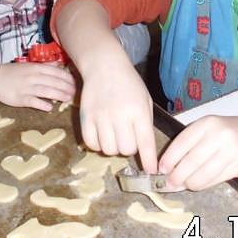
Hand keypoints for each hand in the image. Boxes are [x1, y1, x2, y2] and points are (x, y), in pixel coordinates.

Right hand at [0, 62, 74, 110]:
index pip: (56, 72)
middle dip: (66, 87)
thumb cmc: (14, 72)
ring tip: (68, 99)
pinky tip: (50, 107)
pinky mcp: (20, 99)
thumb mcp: (30, 66)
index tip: (76, 83)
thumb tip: (59, 65)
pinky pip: (34, 102)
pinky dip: (43, 104)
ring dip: (59, 95)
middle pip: (54, 82)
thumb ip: (45, 66)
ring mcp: (27, 88)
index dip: (67, 78)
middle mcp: (33, 77)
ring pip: (46, 91)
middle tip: (75, 93)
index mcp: (36, 68)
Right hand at [78, 54, 157, 172]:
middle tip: (129, 138)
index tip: (152, 171)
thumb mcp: (145, 100)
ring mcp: (101, 117)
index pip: (145, 142)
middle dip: (130, 149)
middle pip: (126, 149)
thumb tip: (145, 150)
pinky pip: (91, 144)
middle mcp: (120, 115)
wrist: (104, 66)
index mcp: (139, 111)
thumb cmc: (129, 84)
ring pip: (109, 149)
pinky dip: (98, 145)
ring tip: (115, 135)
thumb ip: (145, 124)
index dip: (149, 160)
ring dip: (114, 147)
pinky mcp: (86, 117)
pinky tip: (102, 135)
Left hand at [158, 114, 237, 190]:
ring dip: (190, 183)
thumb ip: (188, 145)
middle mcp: (219, 135)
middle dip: (177, 176)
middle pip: (191, 161)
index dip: (169, 159)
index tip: (161, 170)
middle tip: (169, 184)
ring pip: (203, 174)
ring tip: (183, 185)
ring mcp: (230, 151)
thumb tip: (168, 169)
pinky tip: (197, 184)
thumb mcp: (206, 129)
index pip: (182, 143)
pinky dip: (203, 185)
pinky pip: (215, 180)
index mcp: (206, 124)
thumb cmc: (225, 131)